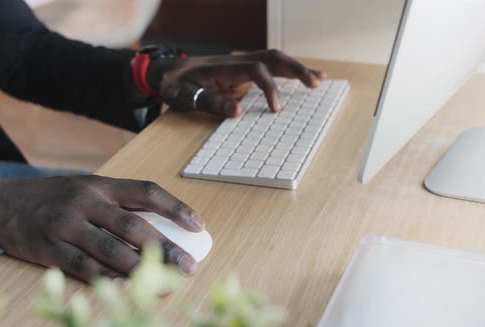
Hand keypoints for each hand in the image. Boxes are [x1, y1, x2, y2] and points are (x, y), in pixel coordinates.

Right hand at [0, 176, 204, 281]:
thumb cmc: (52, 197)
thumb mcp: (85, 188)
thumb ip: (117, 202)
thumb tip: (159, 223)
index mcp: (100, 185)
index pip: (146, 192)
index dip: (175, 208)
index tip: (199, 226)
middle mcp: (86, 202)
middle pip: (134, 225)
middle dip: (166, 247)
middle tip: (189, 265)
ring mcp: (66, 225)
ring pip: (111, 248)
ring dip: (142, 268)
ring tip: (166, 281)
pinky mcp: (49, 248)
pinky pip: (83, 266)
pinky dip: (106, 278)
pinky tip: (126, 288)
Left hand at [147, 49, 325, 116]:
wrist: (165, 72)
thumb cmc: (174, 85)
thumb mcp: (184, 96)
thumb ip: (209, 101)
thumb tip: (237, 111)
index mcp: (224, 67)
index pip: (256, 70)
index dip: (269, 88)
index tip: (277, 110)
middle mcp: (236, 61)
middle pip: (272, 58)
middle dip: (296, 69)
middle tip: (316, 83)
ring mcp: (240, 63)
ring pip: (274, 59)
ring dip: (296, 68)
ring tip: (320, 79)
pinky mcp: (242, 69)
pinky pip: (269, 66)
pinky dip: (287, 71)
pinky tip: (301, 78)